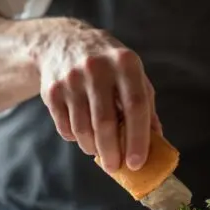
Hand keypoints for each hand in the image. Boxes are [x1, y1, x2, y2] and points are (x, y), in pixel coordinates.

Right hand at [38, 21, 159, 172]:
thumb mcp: (131, 73)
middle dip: (112, 152)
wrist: (62, 42)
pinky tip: (82, 135)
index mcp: (125, 63)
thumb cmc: (107, 64)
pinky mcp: (52, 91)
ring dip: (92, 148)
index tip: (137, 163)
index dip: (138, 138)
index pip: (136, 106)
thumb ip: (145, 104)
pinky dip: (75, 139)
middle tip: (115, 167)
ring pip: (83, 129)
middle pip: (105, 122)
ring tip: (99, 151)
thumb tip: (157, 142)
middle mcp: (97, 68)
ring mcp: (71, 79)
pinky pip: (64, 127)